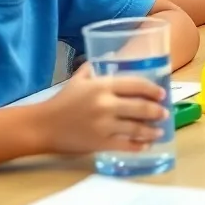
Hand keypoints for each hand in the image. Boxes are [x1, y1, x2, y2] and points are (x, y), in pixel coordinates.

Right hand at [35, 66, 168, 154]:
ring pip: (136, 128)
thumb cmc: (61, 102)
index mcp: (102, 86)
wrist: (41, 126)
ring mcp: (104, 125)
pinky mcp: (100, 143)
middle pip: (141, 107)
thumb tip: (109, 58)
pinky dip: (138, 146)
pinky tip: (145, 146)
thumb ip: (94, 69)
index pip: (136, 85)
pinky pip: (125, 145)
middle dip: (157, 111)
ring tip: (159, 132)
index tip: (162, 94)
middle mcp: (106, 104)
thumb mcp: (78, 80)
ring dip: (151, 131)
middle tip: (164, 113)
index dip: (153, 90)